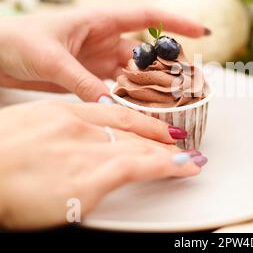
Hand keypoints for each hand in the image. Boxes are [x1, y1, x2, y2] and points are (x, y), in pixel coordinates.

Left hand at [0, 8, 207, 100]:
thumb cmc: (14, 41)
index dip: (177, 24)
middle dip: (169, 66)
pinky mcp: (90, 78)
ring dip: (151, 88)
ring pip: (135, 74)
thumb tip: (109, 105)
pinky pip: (117, 90)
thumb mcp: (51, 58)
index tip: (203, 32)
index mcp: (100, 21)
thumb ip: (82, 81)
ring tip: (171, 103)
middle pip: (147, 52)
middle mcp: (104, 39)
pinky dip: (129, 100)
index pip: (147, 18)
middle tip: (191, 83)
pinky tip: (140, 111)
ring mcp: (99, 60)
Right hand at [0, 100, 201, 229]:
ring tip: (190, 157)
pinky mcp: (90, 177)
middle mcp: (78, 127)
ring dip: (168, 153)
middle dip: (159, 137)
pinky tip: (183, 167)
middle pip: (130, 128)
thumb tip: (69, 148)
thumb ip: (55, 136)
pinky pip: (139, 167)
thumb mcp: (25, 134)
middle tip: (180, 142)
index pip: (111, 113)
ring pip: (139, 146)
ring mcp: (86, 150)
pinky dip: (166, 166)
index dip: (138, 120)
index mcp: (60, 114)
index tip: (156, 127)